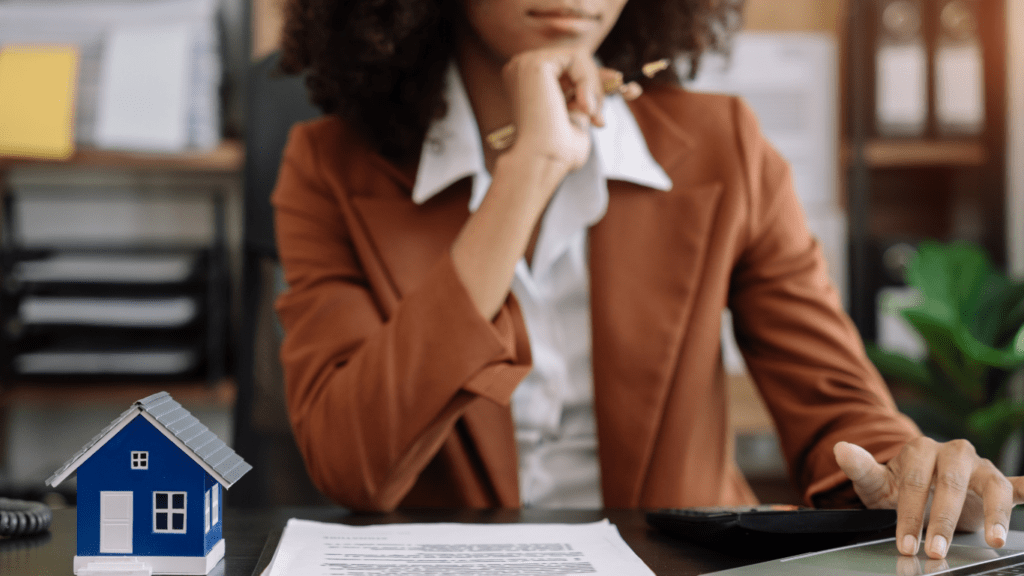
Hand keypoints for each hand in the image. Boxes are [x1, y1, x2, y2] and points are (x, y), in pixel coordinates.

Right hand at [501, 48, 603, 173]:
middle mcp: (521, 69)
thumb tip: (614, 79)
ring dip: (594, 88)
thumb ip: (586, 97)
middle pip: (574, 62)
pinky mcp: (535, 64)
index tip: (628, 92)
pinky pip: (577, 57)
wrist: (543, 162)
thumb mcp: (577, 118)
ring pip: (578, 58)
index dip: (596, 81)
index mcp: (526, 84)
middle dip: (599, 84)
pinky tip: (584, 106)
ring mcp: (525, 64)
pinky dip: (588, 81)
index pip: (568, 71)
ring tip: (593, 115)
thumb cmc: (557, 152)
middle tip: (613, 108)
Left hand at [834, 439, 1023, 558]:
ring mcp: (979, 467)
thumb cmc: (898, 487)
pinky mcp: (999, 482)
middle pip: (952, 485)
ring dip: (993, 514)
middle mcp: (954, 453)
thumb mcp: (877, 483)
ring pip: (992, 486)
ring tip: (992, 539)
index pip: (916, 482)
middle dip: (943, 520)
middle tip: (936, 550)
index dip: (910, 514)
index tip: (906, 543)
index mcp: (921, 449)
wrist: (920, 489)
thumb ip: (861, 468)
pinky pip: (1017, 486)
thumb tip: (840, 449)